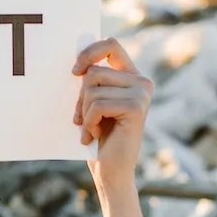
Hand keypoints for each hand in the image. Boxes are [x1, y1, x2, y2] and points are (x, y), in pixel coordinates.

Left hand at [71, 38, 151, 192]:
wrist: (111, 171)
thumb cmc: (99, 137)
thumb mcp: (93, 102)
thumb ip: (92, 80)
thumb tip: (77, 60)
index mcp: (132, 77)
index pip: (111, 45)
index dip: (89, 52)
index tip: (75, 71)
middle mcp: (142, 82)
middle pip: (94, 71)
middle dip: (80, 97)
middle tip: (82, 119)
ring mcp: (141, 94)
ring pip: (92, 88)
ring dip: (84, 112)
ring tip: (90, 129)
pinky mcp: (136, 108)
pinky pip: (97, 104)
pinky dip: (89, 122)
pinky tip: (94, 136)